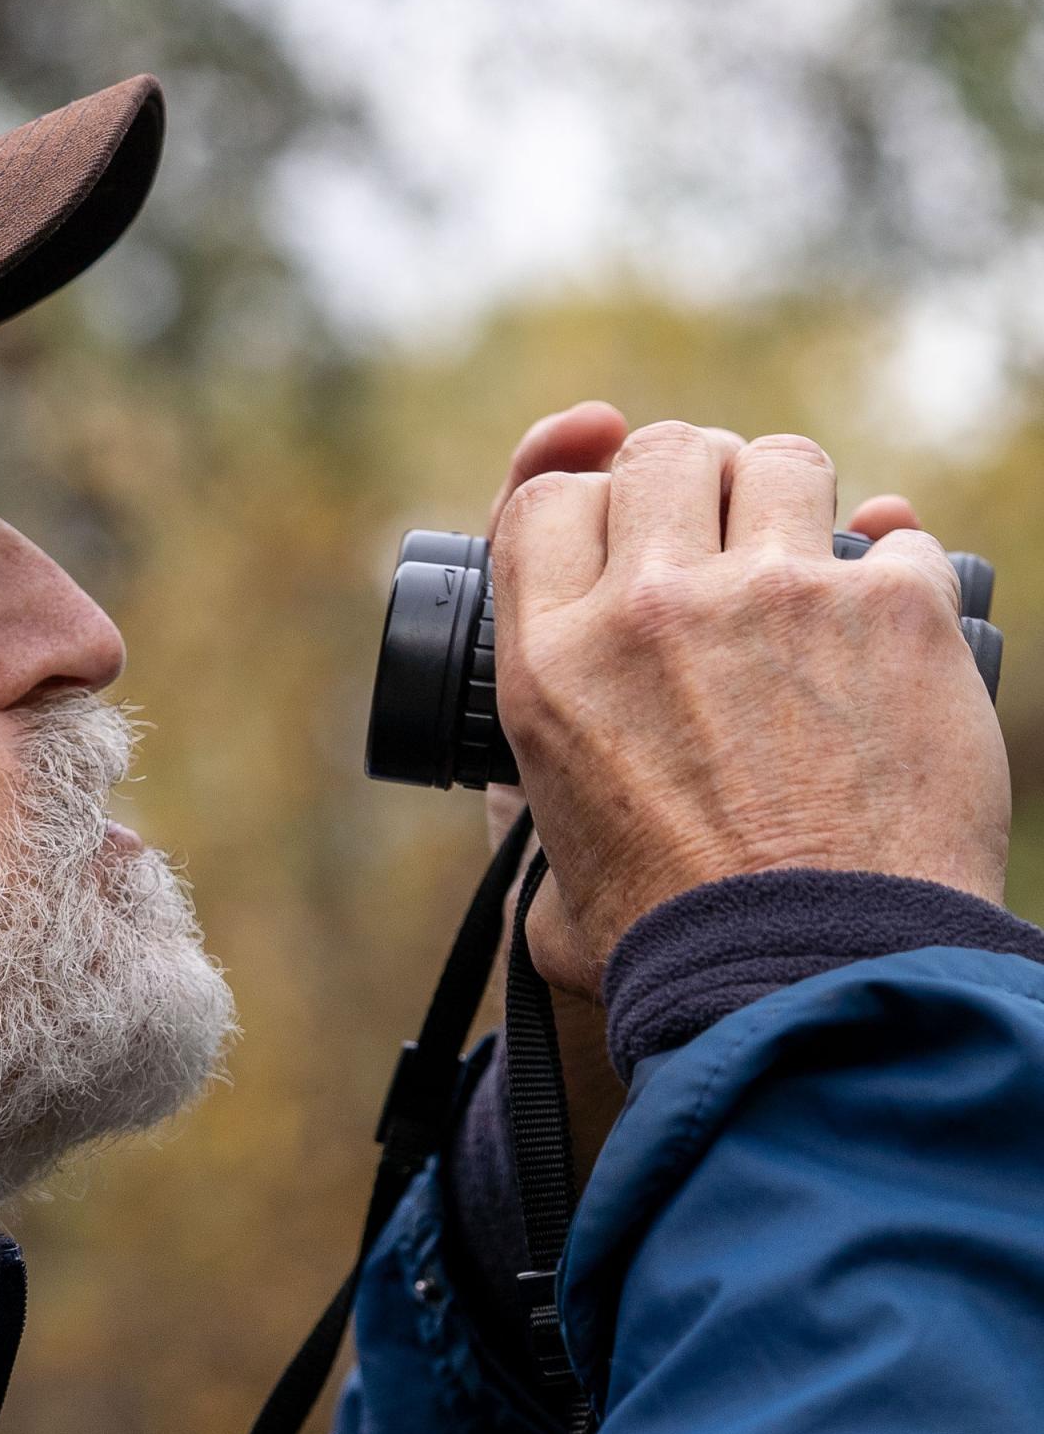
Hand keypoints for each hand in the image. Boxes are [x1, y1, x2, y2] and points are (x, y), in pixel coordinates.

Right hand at [491, 421, 1009, 994]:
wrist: (808, 980)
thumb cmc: (673, 947)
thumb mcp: (543, 868)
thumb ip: (534, 813)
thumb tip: (538, 842)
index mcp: (547, 662)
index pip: (548, 500)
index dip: (582, 490)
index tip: (614, 504)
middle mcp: (648, 607)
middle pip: (661, 453)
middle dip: (692, 477)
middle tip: (721, 530)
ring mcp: (772, 596)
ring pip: (778, 461)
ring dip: (790, 497)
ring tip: (807, 552)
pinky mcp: (890, 610)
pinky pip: (899, 539)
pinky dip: (899, 572)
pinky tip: (894, 621)